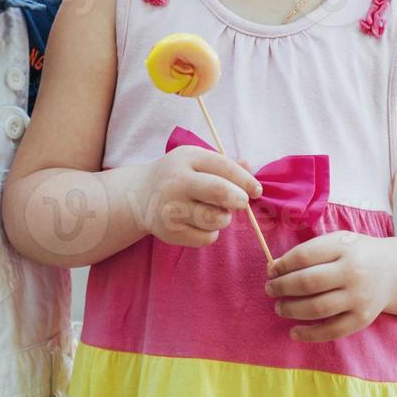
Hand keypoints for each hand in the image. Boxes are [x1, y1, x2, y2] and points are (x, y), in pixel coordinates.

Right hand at [134, 146, 262, 247]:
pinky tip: (200, 224)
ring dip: (224, 218)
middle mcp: (176, 181)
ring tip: (215, 212)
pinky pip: (206, 238)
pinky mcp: (169, 232)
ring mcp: (171, 208)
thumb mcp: (196, 161)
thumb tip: (249, 165)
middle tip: (241, 203)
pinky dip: (211, 233)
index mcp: (187, 158)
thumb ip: (223, 164)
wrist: (139, 196)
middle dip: (238, 199)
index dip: (245, 180)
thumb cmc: (178, 176)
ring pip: (215, 218)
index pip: (223, 166)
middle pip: (219, 191)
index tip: (256, 191)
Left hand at [264, 231, 396, 341]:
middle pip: (308, 283)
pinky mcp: (362, 319)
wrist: (393, 271)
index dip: (282, 265)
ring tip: (279, 307)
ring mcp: (359, 298)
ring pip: (317, 308)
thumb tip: (274, 269)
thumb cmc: (355, 254)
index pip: (304, 256)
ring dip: (291, 309)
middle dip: (282, 288)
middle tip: (270, 289)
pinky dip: (310, 334)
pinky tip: (294, 332)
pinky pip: (332, 331)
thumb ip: (309, 252)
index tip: (271, 271)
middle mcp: (353, 273)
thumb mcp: (337, 242)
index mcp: (344, 247)